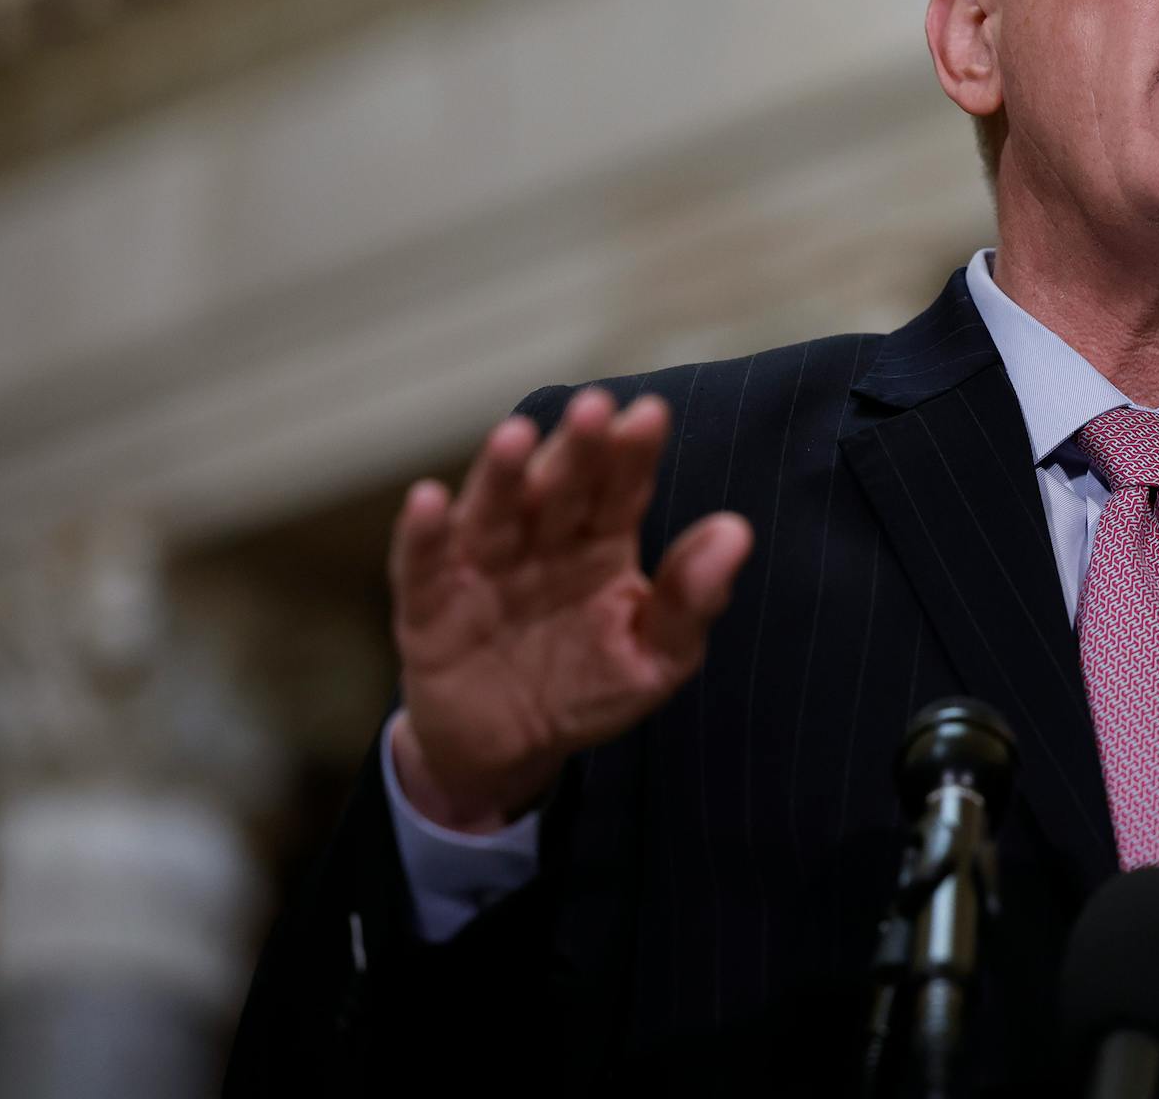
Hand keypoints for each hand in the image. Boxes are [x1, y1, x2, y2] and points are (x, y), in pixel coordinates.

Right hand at [386, 388, 752, 831]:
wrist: (510, 750)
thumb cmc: (588, 689)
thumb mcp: (654, 659)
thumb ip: (692, 600)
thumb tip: (738, 531)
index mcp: (601, 542)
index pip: (620, 489)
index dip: (632, 453)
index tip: (650, 416)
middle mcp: (541, 540)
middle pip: (559, 488)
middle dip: (576, 449)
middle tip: (594, 408)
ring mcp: (483, 567)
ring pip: (492, 512)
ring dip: (501, 475)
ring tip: (516, 436)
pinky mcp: (429, 605)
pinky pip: (421, 566)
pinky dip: (420, 534)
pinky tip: (428, 500)